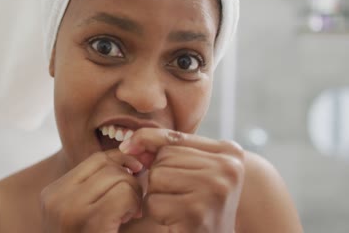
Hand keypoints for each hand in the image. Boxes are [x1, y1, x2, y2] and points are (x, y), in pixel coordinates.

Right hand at [40, 150, 143, 232]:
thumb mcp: (83, 214)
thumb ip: (96, 189)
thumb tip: (130, 159)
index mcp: (53, 194)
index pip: (95, 159)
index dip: (121, 162)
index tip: (136, 174)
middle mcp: (56, 199)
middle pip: (107, 166)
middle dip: (130, 180)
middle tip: (134, 205)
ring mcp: (68, 211)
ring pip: (118, 179)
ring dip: (134, 195)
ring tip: (130, 215)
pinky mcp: (89, 224)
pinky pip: (122, 196)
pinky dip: (133, 206)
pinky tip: (128, 221)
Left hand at [119, 128, 244, 231]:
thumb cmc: (202, 205)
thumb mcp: (192, 170)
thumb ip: (166, 150)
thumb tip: (130, 144)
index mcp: (229, 152)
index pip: (175, 136)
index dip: (148, 140)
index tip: (126, 147)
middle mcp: (227, 168)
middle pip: (164, 157)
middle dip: (160, 176)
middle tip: (179, 195)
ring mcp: (214, 189)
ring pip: (157, 176)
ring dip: (157, 194)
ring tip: (178, 206)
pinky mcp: (196, 212)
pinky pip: (154, 202)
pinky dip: (157, 212)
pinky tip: (175, 220)